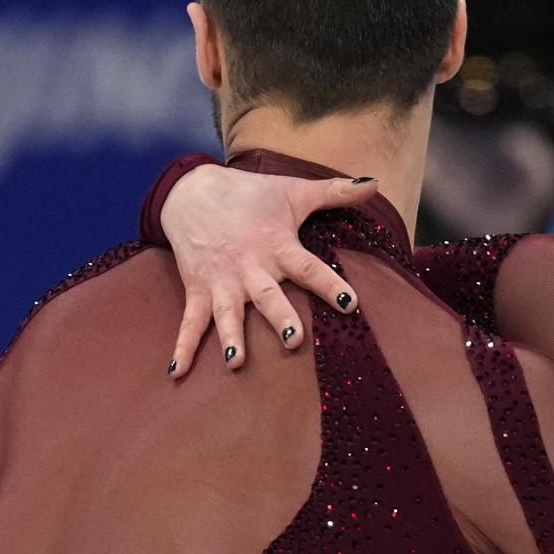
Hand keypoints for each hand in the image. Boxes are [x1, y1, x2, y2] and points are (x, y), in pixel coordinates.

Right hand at [165, 165, 373, 378]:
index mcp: (276, 246)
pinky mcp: (197, 289)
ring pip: (228, 313)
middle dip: (279, 316)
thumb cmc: (251, 195)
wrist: (192, 191)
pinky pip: (190, 321)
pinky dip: (183, 346)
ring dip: (231, 337)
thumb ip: (335, 191)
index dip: (328, 284)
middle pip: (267, 296)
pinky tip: (179, 371)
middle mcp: (249, 267)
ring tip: (235, 362)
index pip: (307, 267)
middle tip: (293, 339)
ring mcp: (221, 282)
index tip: (349, 302)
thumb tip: (374, 182)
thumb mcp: (293, 190)